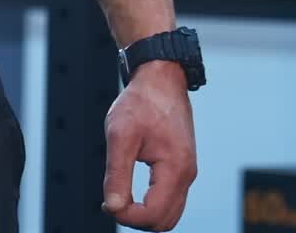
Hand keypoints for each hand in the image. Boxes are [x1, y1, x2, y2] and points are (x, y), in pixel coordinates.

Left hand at [101, 60, 196, 230]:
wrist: (160, 77)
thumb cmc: (141, 101)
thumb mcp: (120, 135)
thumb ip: (117, 174)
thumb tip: (113, 207)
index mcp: (176, 168)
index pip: (154, 214)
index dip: (128, 217)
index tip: (107, 205)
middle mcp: (187, 174)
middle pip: (165, 221)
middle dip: (137, 219)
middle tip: (111, 202)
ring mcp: (187, 170)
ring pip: (170, 213)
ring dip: (145, 213)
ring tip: (120, 198)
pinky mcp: (183, 165)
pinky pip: (171, 198)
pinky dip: (153, 203)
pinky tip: (132, 191)